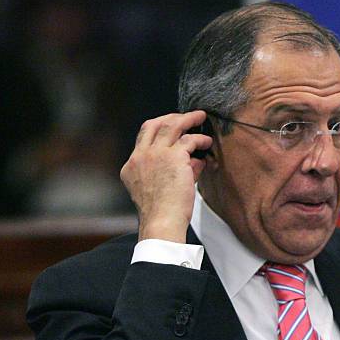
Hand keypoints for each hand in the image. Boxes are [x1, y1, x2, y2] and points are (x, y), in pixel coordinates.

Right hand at [120, 111, 211, 242]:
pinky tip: (207, 143)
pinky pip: (189, 140)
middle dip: (171, 117)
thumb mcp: (161, 189)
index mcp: (132, 166)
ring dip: (188, 119)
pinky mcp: (174, 157)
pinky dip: (200, 139)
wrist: (162, 222)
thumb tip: (195, 161)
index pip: (143, 138)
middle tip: (185, 117)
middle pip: (154, 124)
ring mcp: (155, 155)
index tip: (171, 128)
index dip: (159, 130)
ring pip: (171, 125)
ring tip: (199, 117)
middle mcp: (140, 157)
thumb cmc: (162, 213)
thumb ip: (176, 172)